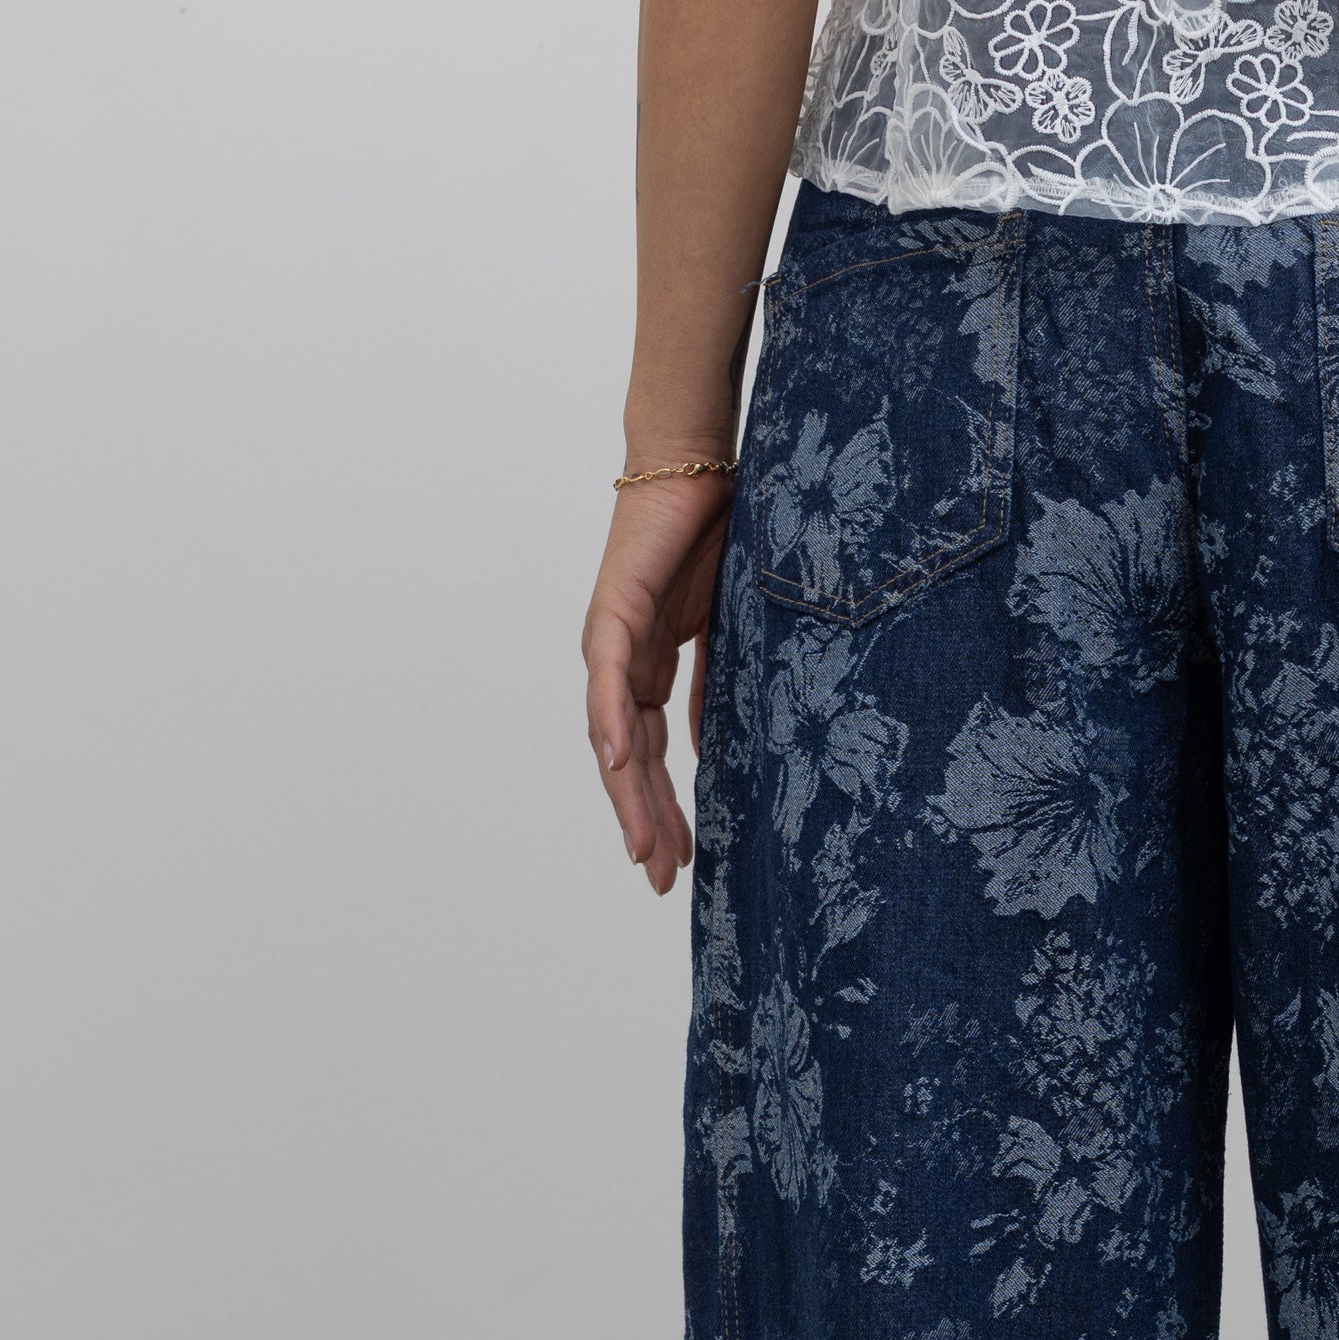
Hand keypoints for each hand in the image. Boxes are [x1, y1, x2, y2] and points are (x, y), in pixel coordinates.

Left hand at [585, 469, 734, 890]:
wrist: (699, 459)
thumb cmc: (719, 529)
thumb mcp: (730, 626)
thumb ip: (716, 685)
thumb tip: (711, 752)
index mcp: (649, 667)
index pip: (654, 753)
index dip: (665, 809)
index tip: (681, 861)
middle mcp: (622, 661)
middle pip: (631, 759)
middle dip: (645, 821)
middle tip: (661, 879)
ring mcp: (612, 638)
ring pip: (614, 732)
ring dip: (629, 793)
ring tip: (647, 847)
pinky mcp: (613, 609)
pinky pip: (609, 678)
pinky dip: (614, 723)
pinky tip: (622, 765)